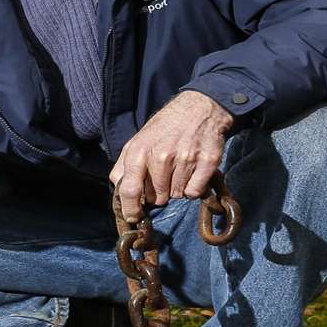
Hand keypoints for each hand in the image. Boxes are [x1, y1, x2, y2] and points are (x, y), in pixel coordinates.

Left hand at [110, 90, 233, 218]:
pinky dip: (193, 188)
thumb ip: (124, 167)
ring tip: (178, 169)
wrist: (198, 109)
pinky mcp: (207, 162)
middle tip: (164, 176)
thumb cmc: (164, 129)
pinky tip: (192, 172)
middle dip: (159, 194)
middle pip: (156, 198)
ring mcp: (185, 159)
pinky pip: (194, 192)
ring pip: (176, 196)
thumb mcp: (137, 142)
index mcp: (139, 152)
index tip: (134, 217)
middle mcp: (161, 156)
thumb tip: (119, 192)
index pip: (129, 190)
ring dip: (177, 189)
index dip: (130, 209)